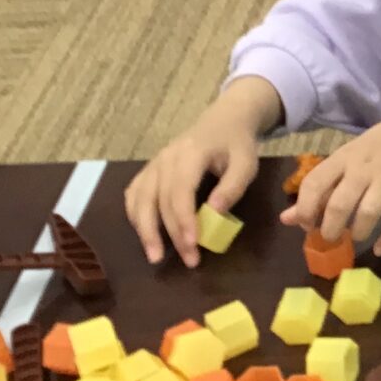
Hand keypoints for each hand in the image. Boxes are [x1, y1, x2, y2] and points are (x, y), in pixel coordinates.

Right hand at [125, 77, 281, 266]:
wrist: (223, 120)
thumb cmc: (236, 144)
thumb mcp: (246, 163)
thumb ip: (232, 187)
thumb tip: (214, 212)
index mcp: (190, 153)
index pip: (180, 191)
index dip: (183, 220)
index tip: (193, 245)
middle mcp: (165, 158)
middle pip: (159, 200)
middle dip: (170, 234)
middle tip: (187, 261)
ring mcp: (154, 164)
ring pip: (139, 199)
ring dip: (144, 229)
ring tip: (154, 256)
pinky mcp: (150, 170)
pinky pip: (134, 194)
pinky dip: (135, 215)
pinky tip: (144, 234)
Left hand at [281, 97, 380, 257]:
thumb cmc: (377, 147)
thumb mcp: (345, 160)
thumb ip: (319, 189)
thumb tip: (287, 219)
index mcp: (344, 159)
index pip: (315, 183)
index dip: (305, 208)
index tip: (307, 223)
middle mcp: (364, 170)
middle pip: (340, 204)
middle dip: (330, 228)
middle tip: (330, 237)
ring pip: (369, 212)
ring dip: (359, 232)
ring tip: (356, 237)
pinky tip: (380, 249)